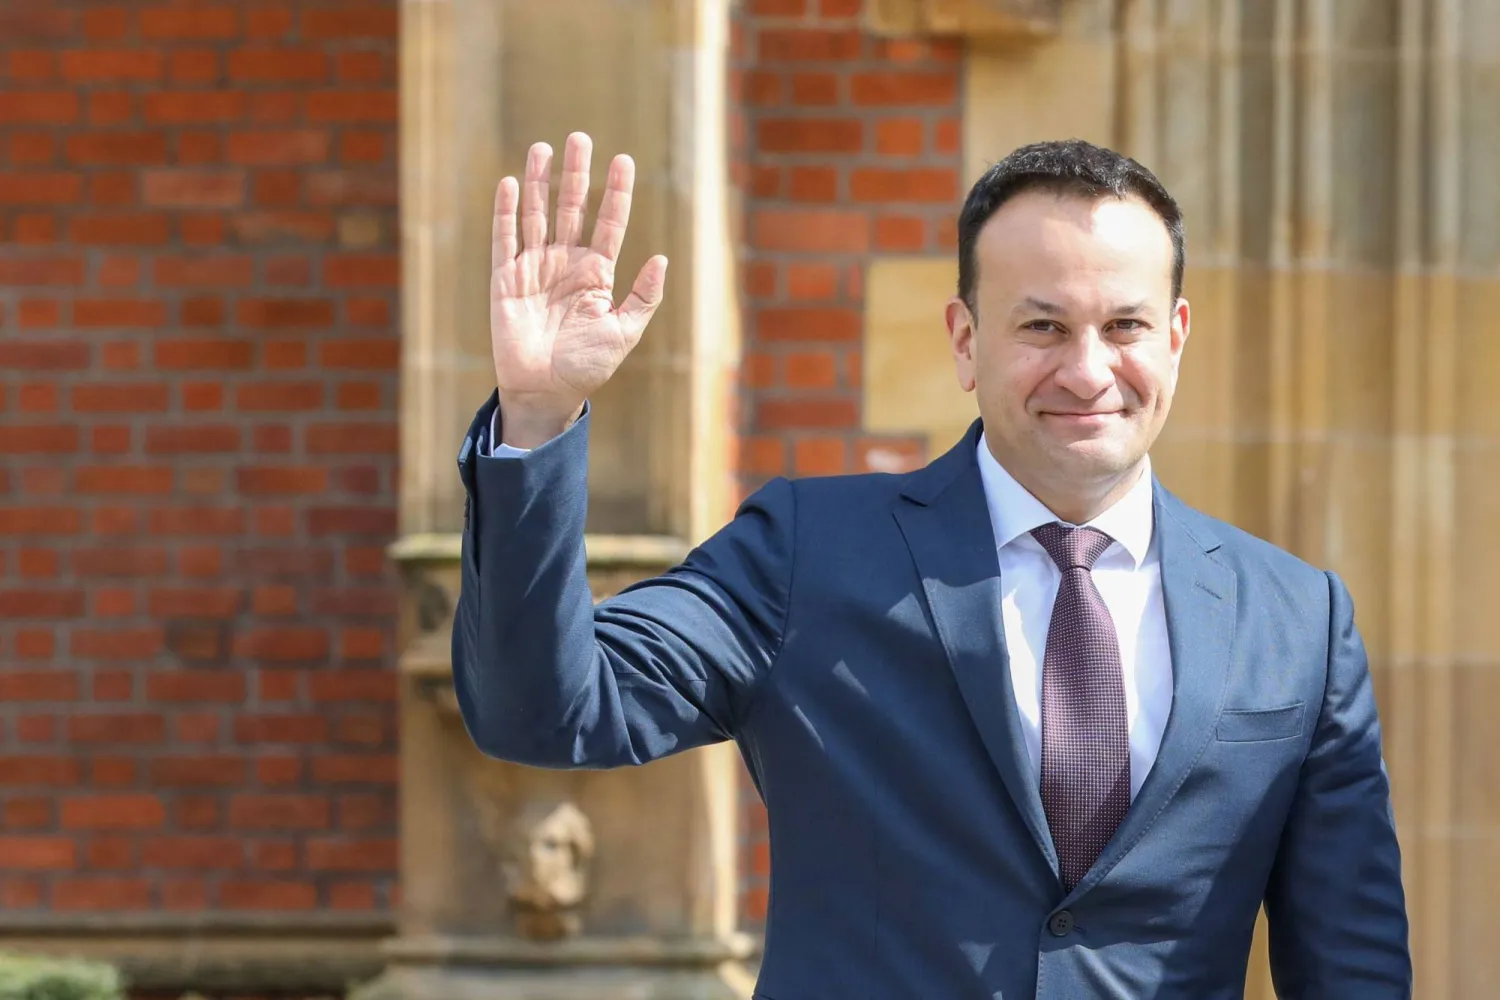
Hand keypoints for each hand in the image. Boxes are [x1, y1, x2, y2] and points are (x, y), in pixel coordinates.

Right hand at [489, 132, 667, 447]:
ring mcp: (535, 268)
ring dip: (540, 182)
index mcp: (596, 274)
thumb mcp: (624, 332)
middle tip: (581, 138)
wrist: (545, 392)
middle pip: (572, 208)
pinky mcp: (506, 280)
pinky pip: (505, 239)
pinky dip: (506, 212)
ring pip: (538, 215)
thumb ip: (643, 296)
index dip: (616, 192)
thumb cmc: (587, 366)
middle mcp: (566, 263)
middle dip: (576, 174)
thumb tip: (662, 258)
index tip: (624, 160)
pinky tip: (510, 183)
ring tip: (543, 147)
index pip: (609, 223)